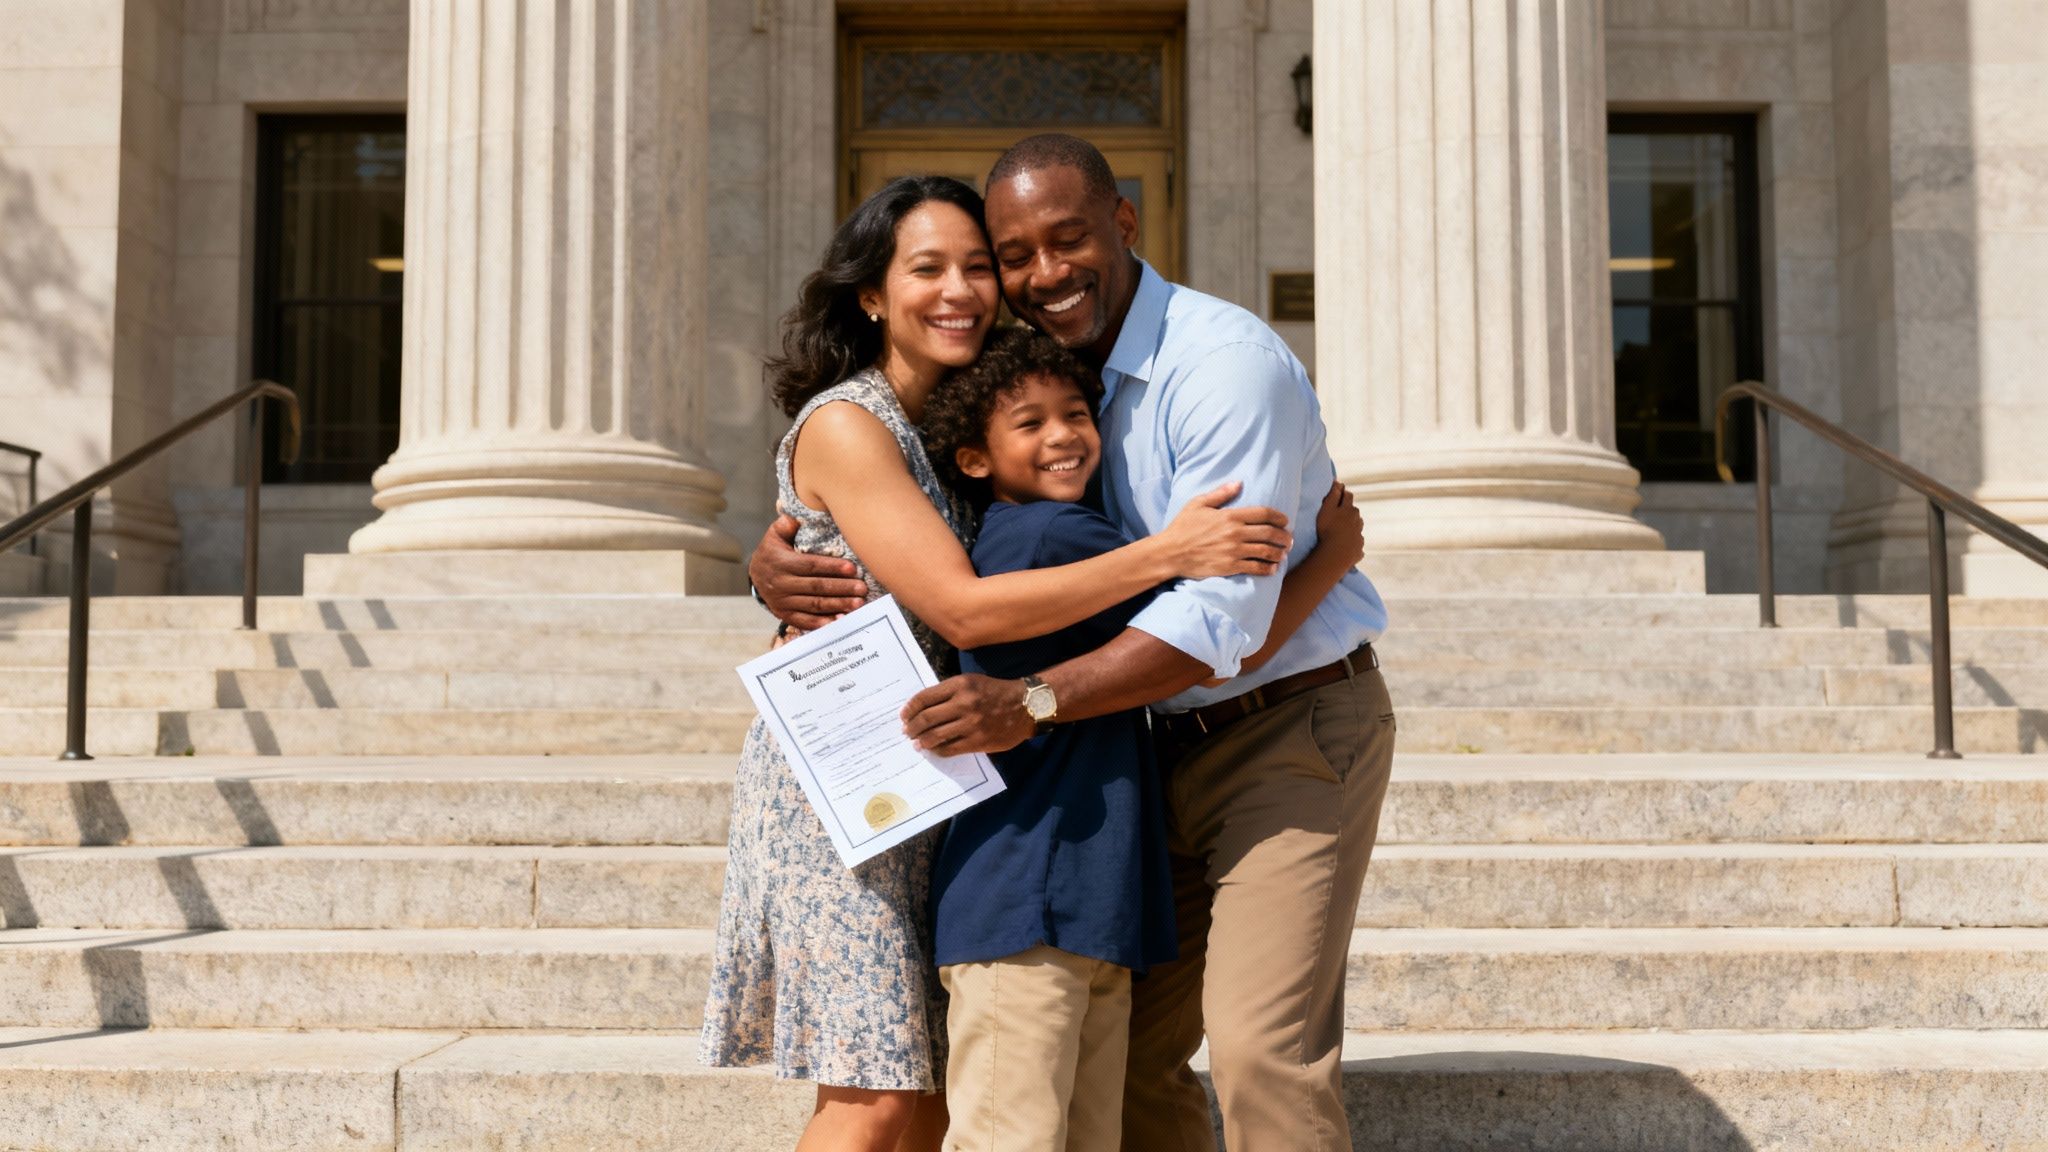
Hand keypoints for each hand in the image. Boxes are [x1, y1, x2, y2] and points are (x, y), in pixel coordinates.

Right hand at [748, 513, 866, 630]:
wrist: (754, 575)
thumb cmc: (773, 552)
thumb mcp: (774, 536)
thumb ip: (784, 526)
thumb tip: (793, 520)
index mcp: (781, 563)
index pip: (810, 565)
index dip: (832, 567)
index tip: (852, 568)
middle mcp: (781, 583)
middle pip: (816, 587)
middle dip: (841, 588)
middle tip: (862, 589)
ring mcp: (782, 601)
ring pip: (814, 604)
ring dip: (837, 605)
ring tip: (857, 604)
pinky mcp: (784, 614)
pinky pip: (805, 620)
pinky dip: (822, 622)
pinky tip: (840, 621)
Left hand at [900, 674, 1034, 754]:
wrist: (1026, 706)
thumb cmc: (995, 692)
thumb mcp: (972, 682)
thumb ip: (949, 692)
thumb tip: (923, 708)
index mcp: (960, 685)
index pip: (924, 698)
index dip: (909, 709)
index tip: (903, 716)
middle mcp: (964, 703)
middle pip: (926, 718)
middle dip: (911, 727)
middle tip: (906, 732)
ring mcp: (971, 724)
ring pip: (935, 736)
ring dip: (921, 741)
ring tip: (917, 743)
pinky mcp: (978, 741)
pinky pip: (950, 749)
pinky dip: (938, 750)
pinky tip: (934, 749)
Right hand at [1155, 481, 1292, 578]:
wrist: (1170, 553)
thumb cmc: (1182, 527)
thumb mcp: (1198, 504)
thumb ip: (1220, 494)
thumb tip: (1238, 483)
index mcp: (1230, 516)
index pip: (1264, 514)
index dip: (1279, 517)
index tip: (1285, 521)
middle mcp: (1235, 533)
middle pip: (1270, 533)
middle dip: (1284, 536)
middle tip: (1289, 539)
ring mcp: (1234, 551)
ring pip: (1266, 551)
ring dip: (1279, 552)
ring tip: (1284, 553)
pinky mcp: (1230, 567)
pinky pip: (1255, 568)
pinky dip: (1268, 568)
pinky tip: (1273, 568)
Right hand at [1313, 479, 1363, 569]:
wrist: (1336, 554)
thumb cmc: (1328, 529)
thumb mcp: (1327, 509)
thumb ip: (1333, 495)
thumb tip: (1338, 482)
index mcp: (1350, 509)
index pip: (1348, 496)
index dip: (1342, 493)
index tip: (1338, 492)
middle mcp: (1358, 521)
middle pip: (1354, 511)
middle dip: (1348, 510)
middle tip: (1338, 513)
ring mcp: (1359, 535)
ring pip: (1357, 527)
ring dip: (1352, 526)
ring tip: (1342, 529)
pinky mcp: (1359, 549)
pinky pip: (1356, 543)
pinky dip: (1353, 542)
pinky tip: (1347, 546)